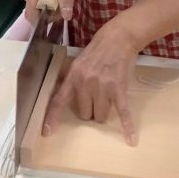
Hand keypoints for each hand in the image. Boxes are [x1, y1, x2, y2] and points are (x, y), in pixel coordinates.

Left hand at [43, 20, 139, 145]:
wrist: (118, 38)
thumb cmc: (98, 50)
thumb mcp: (79, 62)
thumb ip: (73, 80)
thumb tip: (66, 97)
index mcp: (73, 76)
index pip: (59, 100)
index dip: (52, 117)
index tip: (46, 132)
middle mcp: (86, 83)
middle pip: (85, 114)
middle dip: (90, 111)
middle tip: (95, 100)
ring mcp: (103, 87)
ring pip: (100, 116)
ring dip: (103, 113)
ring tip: (108, 99)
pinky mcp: (119, 89)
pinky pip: (122, 112)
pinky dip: (127, 126)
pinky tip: (131, 138)